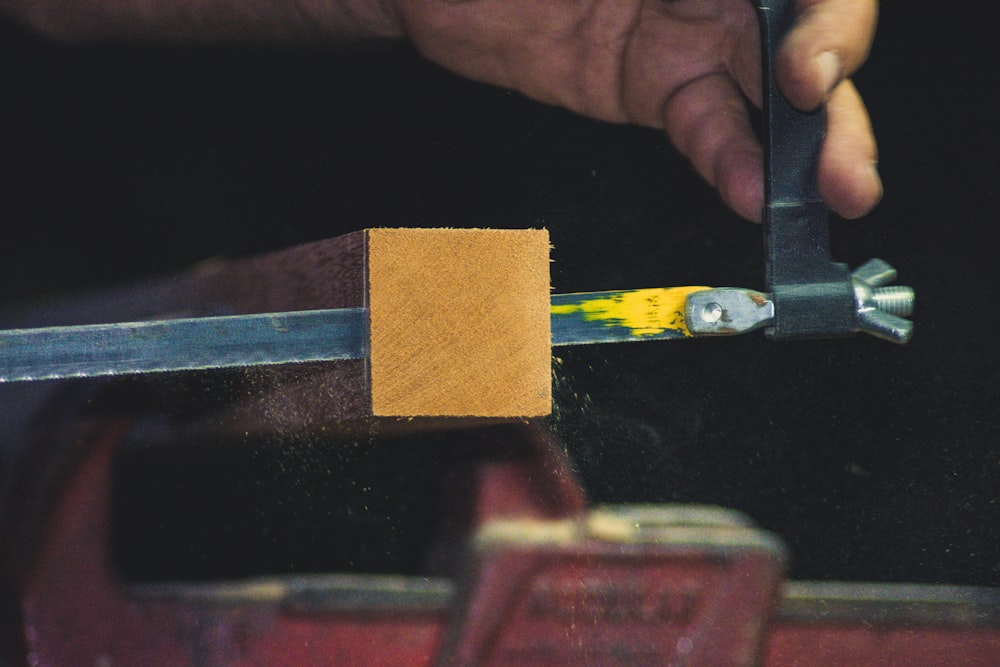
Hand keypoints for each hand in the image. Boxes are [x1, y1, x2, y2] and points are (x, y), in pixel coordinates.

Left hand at [392, 0, 880, 221]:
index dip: (831, 24)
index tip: (809, 68)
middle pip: (808, 42)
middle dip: (838, 107)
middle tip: (850, 170)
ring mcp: (691, 39)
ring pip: (769, 98)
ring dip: (806, 153)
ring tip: (829, 197)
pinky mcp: (652, 90)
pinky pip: (706, 127)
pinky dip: (732, 161)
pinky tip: (751, 191)